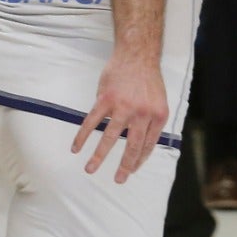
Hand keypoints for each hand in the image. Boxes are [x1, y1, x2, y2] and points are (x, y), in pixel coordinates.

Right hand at [72, 53, 168, 183]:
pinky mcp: (106, 99)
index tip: (131, 171)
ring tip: (90, 169)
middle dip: (124, 165)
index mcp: (159, 116)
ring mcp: (123, 106)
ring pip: (110, 137)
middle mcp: (143, 114)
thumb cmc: (148, 80)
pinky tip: (76, 147)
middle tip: (118, 180)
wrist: (137, 56)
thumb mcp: (160, 101)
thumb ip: (152, 122)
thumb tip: (142, 144)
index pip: (149, 145)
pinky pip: (92, 121)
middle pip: (133, 146)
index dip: (139, 160)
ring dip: (99, 156)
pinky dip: (83, 136)